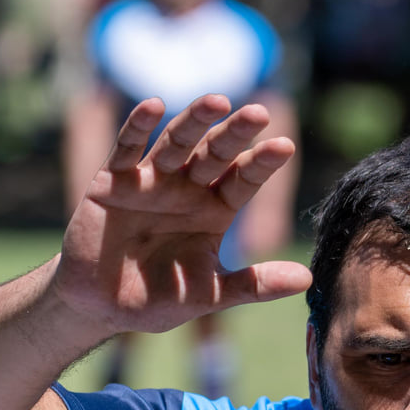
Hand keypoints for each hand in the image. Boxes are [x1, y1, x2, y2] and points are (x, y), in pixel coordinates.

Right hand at [53, 93, 310, 334]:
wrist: (101, 307)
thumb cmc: (159, 299)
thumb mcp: (209, 295)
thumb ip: (253, 285)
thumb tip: (307, 279)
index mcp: (214, 211)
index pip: (243, 180)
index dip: (261, 164)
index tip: (285, 147)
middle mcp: (186, 189)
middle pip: (215, 154)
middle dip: (235, 134)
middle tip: (259, 113)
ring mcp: (151, 181)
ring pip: (176, 143)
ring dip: (195, 121)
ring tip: (218, 102)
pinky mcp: (113, 180)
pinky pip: (126, 148)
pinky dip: (138, 126)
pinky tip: (154, 106)